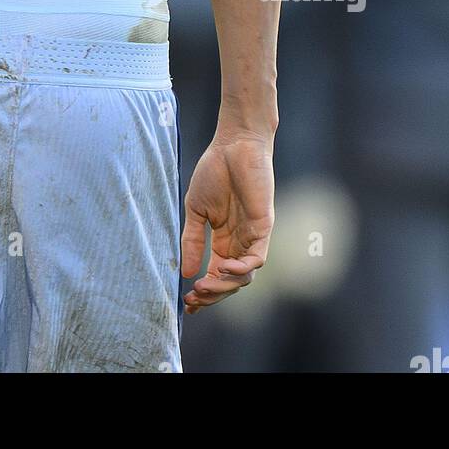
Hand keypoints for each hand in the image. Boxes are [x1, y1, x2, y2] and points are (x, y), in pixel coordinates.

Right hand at [180, 134, 273, 313]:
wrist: (234, 146)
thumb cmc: (214, 172)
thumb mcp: (196, 210)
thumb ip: (192, 240)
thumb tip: (185, 273)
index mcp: (222, 240)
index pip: (215, 275)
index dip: (203, 292)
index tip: (186, 302)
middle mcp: (239, 243)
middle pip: (229, 283)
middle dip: (212, 295)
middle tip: (194, 298)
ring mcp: (252, 237)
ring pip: (243, 277)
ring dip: (224, 286)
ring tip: (203, 285)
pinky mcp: (263, 228)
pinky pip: (257, 259)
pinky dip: (242, 268)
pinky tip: (223, 266)